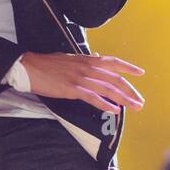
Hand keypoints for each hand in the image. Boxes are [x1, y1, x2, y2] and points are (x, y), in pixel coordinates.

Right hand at [18, 51, 144, 113]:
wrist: (29, 67)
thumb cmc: (47, 64)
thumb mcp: (69, 58)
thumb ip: (84, 61)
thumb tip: (96, 59)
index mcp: (87, 59)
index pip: (113, 62)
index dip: (128, 68)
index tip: (140, 73)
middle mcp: (87, 67)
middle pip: (115, 79)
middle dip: (130, 91)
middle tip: (140, 101)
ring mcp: (81, 78)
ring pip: (108, 89)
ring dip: (124, 99)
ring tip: (134, 107)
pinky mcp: (73, 89)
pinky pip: (93, 97)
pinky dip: (105, 104)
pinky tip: (114, 110)